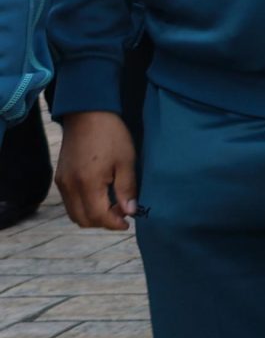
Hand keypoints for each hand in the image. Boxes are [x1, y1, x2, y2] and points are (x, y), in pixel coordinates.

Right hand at [57, 111, 138, 230]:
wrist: (87, 114)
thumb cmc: (111, 135)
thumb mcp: (126, 161)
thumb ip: (127, 188)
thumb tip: (130, 212)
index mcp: (87, 183)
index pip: (98, 216)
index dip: (114, 224)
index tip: (128, 222)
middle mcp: (70, 186)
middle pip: (83, 220)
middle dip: (103, 222)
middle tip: (122, 213)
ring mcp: (62, 182)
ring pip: (74, 213)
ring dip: (93, 216)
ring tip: (113, 205)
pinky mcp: (60, 177)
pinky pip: (69, 202)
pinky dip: (84, 206)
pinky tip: (100, 196)